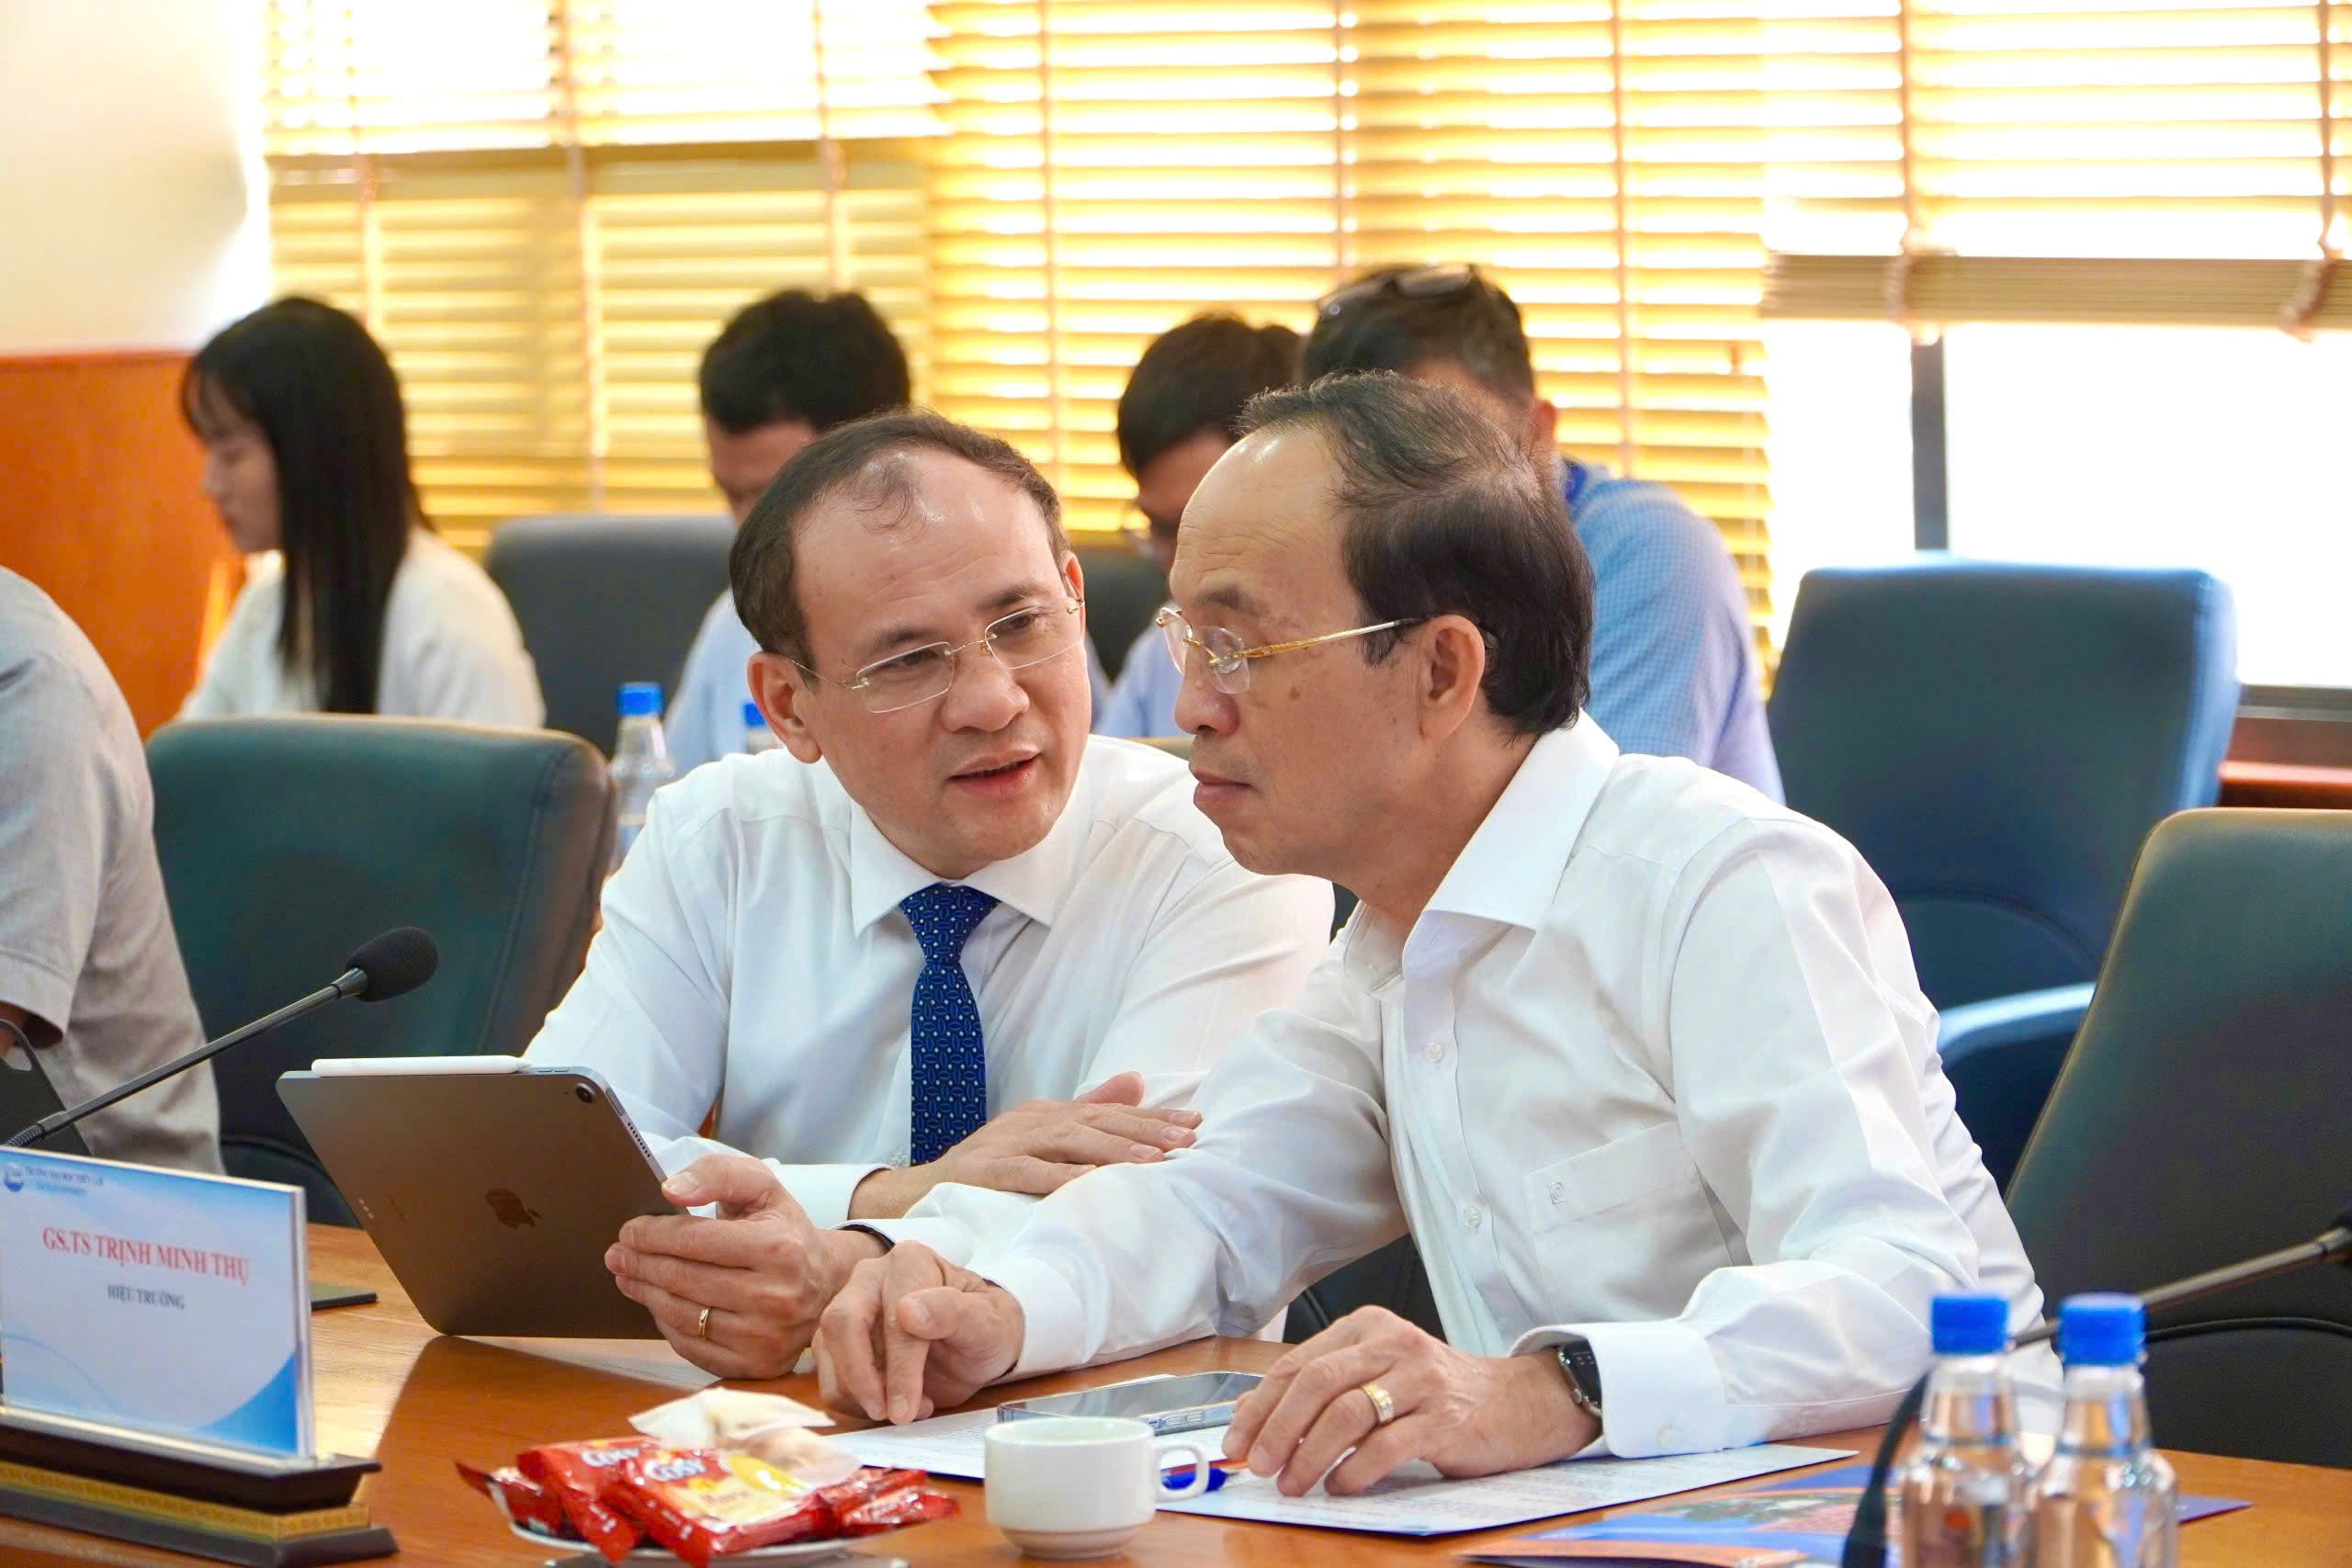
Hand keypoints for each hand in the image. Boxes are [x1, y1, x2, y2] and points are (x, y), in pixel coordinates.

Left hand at [606, 1153, 883, 1378]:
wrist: (827, 1283)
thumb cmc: (785, 1230)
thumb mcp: (763, 1187)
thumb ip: (718, 1174)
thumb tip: (670, 1191)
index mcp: (778, 1249)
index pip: (695, 1241)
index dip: (652, 1234)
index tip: (629, 1230)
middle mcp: (775, 1298)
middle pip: (682, 1280)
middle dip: (640, 1263)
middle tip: (616, 1253)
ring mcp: (766, 1337)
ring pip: (682, 1315)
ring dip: (646, 1293)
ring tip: (628, 1275)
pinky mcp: (757, 1366)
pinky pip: (692, 1347)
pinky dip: (666, 1324)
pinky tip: (658, 1303)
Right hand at [815, 1242, 1024, 1423]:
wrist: (979, 1344)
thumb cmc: (986, 1328)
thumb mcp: (988, 1323)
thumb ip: (954, 1312)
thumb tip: (907, 1311)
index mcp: (910, 1263)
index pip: (893, 1317)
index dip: (899, 1367)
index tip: (906, 1409)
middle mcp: (871, 1277)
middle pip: (841, 1323)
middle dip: (860, 1378)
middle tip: (887, 1415)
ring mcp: (850, 1306)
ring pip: (828, 1353)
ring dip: (858, 1395)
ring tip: (905, 1411)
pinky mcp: (838, 1340)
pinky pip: (828, 1375)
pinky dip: (852, 1402)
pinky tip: (891, 1407)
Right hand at [848, 1070, 1199, 1217]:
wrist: (916, 1193)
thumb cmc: (986, 1170)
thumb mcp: (1039, 1138)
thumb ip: (1087, 1110)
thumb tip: (1138, 1082)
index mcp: (1047, 1114)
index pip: (1109, 1113)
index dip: (1154, 1119)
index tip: (1196, 1125)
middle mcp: (1031, 1121)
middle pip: (1096, 1122)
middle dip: (1146, 1130)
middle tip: (1190, 1140)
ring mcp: (1007, 1144)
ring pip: (1069, 1142)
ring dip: (1114, 1151)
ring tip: (1155, 1161)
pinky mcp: (986, 1171)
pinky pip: (1027, 1173)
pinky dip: (1059, 1177)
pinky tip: (1089, 1183)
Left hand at [1221, 1307, 1597, 1495]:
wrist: (1517, 1402)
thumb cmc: (1437, 1392)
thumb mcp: (1380, 1373)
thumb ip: (1327, 1388)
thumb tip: (1258, 1420)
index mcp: (1368, 1327)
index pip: (1298, 1363)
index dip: (1260, 1406)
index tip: (1236, 1442)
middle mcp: (1394, 1343)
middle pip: (1317, 1381)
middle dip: (1278, 1428)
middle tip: (1257, 1465)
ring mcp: (1422, 1379)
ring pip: (1347, 1412)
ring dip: (1310, 1454)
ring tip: (1293, 1484)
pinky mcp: (1446, 1418)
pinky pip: (1388, 1445)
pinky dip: (1356, 1470)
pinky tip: (1341, 1486)